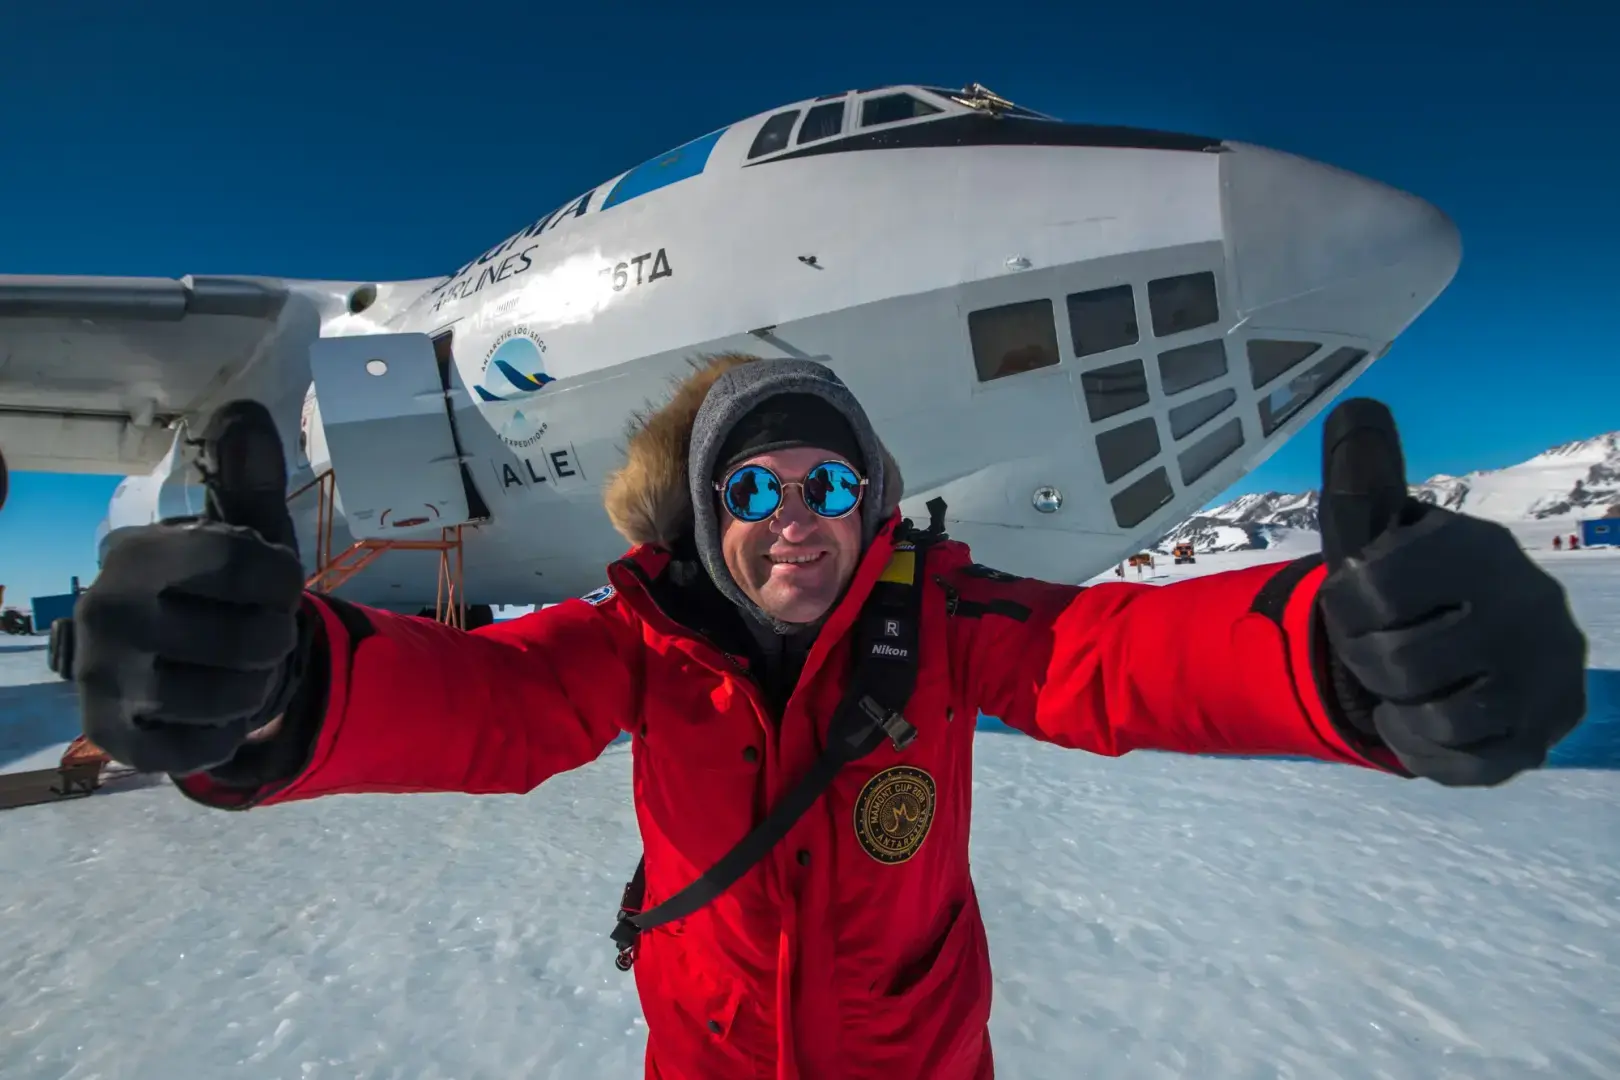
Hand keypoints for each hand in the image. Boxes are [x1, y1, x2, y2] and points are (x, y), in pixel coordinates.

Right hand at [74, 400, 308, 774]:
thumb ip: (249, 477)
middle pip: (254, 636)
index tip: (277, 586)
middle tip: (257, 636)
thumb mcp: (242, 532)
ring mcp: (104, 680)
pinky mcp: (115, 737)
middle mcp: (106, 613)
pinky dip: (226, 732)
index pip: (246, 562)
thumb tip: (243, 413)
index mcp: (137, 553)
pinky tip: (210, 711)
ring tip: (241, 671)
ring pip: (237, 695)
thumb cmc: (216, 591)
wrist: (168, 663)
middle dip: (276, 639)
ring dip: (259, 687)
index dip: (284, 580)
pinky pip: (205, 747)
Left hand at [1315, 398, 1586, 785]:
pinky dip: (1421, 747)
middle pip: (1394, 662)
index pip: (1366, 592)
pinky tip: (1420, 717)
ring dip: (1396, 704)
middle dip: (1366, 660)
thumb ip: (1361, 477)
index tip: (1358, 599)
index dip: (1340, 607)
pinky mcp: (1541, 736)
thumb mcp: (1379, 528)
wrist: (1471, 644)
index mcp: (1479, 549)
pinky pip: (1461, 763)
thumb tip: (1355, 406)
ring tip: (1404, 681)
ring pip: (1434, 717)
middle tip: (1379, 645)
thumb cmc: (1409, 582)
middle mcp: (1529, 608)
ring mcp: (1544, 676)